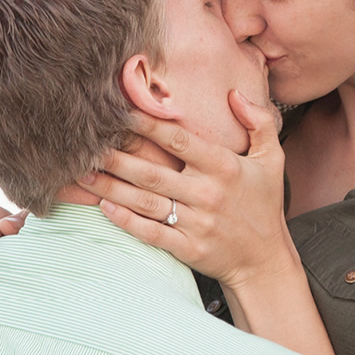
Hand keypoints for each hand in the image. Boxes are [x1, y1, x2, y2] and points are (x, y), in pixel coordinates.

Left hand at [80, 91, 292, 288]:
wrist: (265, 260)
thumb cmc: (264, 205)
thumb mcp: (272, 159)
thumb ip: (259, 122)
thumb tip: (234, 93)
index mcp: (224, 167)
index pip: (179, 140)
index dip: (148, 126)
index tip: (120, 112)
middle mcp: (208, 193)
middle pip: (153, 172)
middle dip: (116, 159)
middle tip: (85, 146)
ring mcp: (196, 223)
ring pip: (145, 202)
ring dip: (111, 188)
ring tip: (82, 175)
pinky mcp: (188, 248)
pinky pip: (151, 232)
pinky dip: (126, 221)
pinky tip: (105, 207)